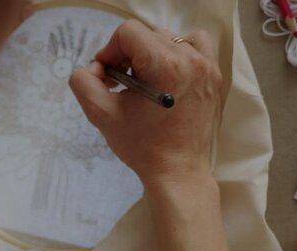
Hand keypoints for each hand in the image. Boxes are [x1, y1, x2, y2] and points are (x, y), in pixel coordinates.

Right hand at [69, 20, 222, 187]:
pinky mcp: (213, 76)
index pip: (128, 33)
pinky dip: (177, 53)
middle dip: (127, 56)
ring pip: (168, 39)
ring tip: (144, 82)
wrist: (177, 171)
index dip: (109, 51)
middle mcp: (189, 59)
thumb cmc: (142, 146)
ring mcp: (206, 66)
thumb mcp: (101, 114)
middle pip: (146, 36)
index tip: (108, 77)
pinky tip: (167, 75)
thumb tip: (94, 67)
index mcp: (164, 65)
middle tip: (121, 85)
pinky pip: (195, 45)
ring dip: (150, 54)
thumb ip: (83, 82)